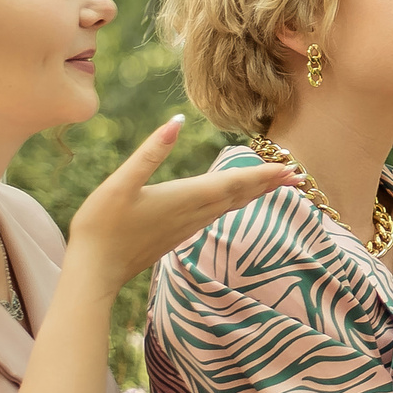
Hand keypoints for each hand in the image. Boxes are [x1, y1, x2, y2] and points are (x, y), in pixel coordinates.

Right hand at [64, 116, 300, 293]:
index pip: (234, 183)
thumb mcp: (122, 182)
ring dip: (254, 194)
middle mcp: (193, 214)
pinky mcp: (177, 236)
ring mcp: (186, 228)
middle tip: (298, 175)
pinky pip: (216, 216)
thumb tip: (176, 120)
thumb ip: (150, 152)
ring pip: (229, 207)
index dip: (263, 174)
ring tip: (275, 185)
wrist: (94, 272)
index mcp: (185, 198)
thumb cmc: (102, 226)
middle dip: (268, 183)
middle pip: (239, 196)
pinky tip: (233, 202)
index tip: (291, 168)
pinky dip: (233, 205)